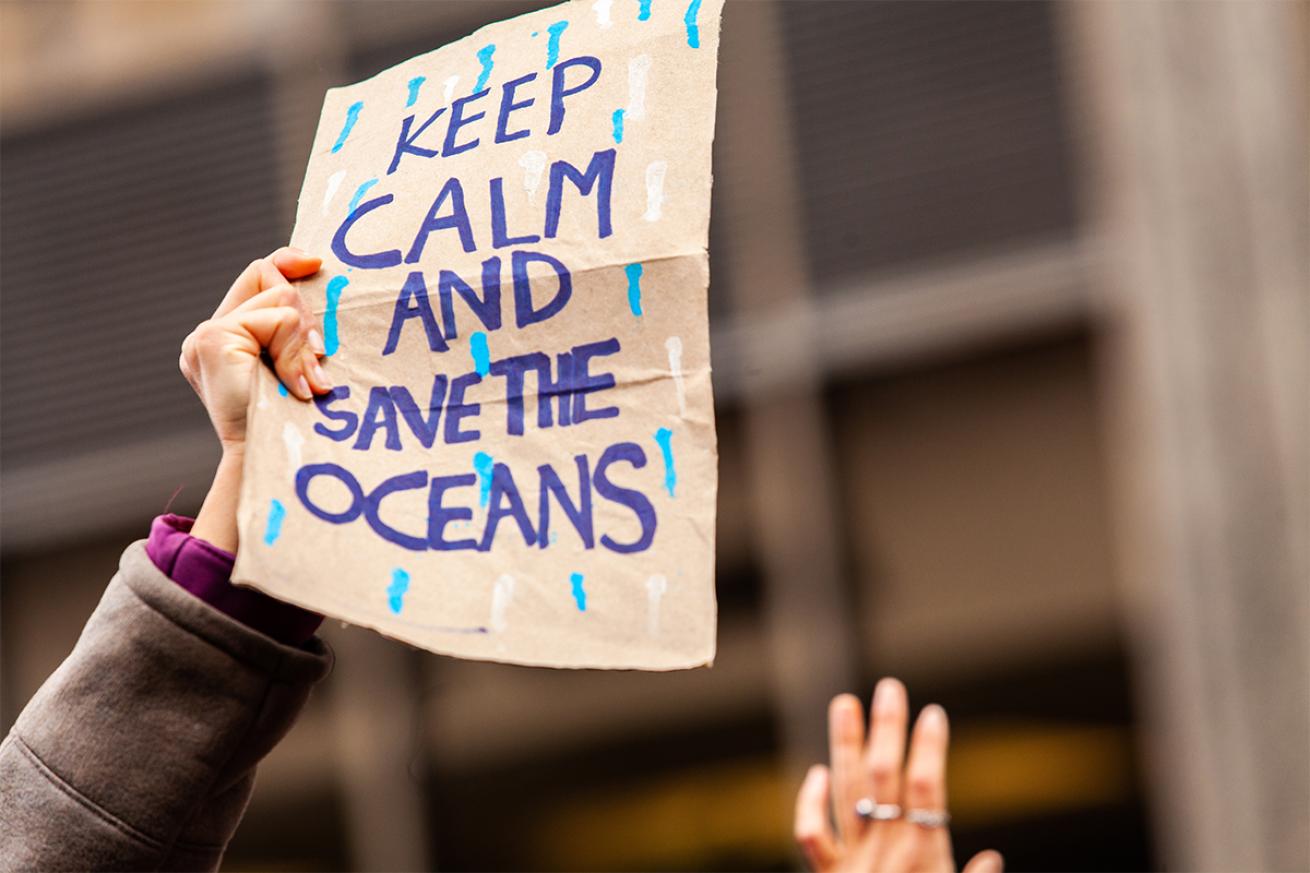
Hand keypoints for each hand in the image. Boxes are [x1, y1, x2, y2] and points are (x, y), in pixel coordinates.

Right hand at [179, 247, 330, 450]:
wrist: (270, 461)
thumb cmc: (292, 422)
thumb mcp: (296, 366)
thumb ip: (293, 330)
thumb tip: (314, 273)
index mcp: (226, 338)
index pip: (256, 275)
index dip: (285, 262)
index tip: (315, 264)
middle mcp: (209, 332)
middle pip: (270, 279)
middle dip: (304, 318)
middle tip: (317, 361)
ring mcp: (206, 334)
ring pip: (280, 298)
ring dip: (303, 343)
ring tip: (307, 382)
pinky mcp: (215, 339)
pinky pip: (278, 320)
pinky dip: (296, 352)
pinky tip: (297, 386)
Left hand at [794, 679, 1002, 872]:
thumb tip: (993, 857)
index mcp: (925, 855)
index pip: (928, 788)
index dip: (930, 748)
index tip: (932, 713)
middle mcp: (887, 850)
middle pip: (885, 776)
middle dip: (888, 729)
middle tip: (888, 688)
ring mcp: (853, 861)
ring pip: (848, 792)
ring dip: (847, 745)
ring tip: (844, 704)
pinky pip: (811, 836)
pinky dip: (810, 804)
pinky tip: (818, 773)